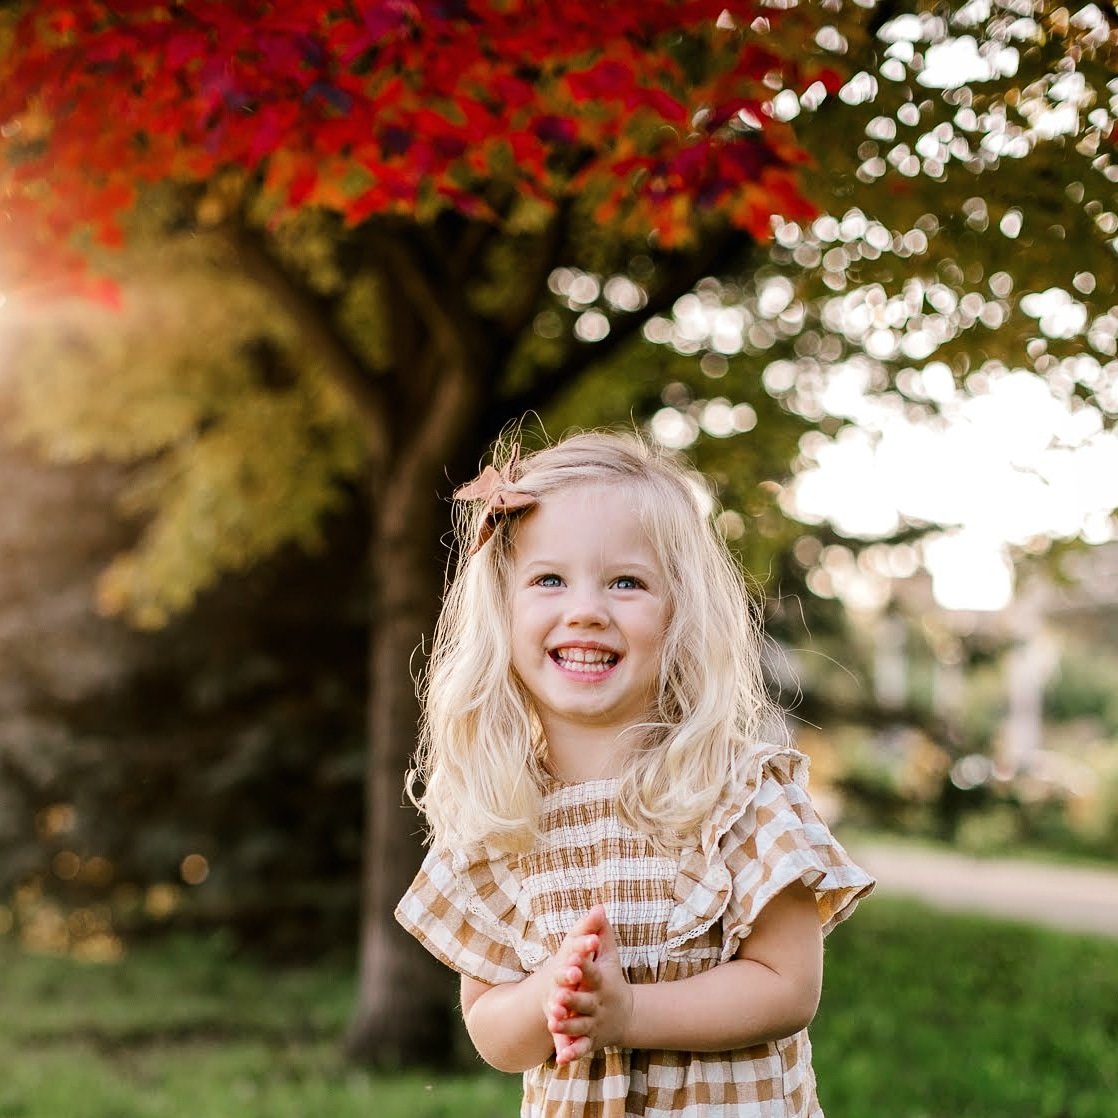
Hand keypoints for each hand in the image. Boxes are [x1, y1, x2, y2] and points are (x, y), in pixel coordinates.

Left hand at [545, 904, 631, 1064]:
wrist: (624, 1016)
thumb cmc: (610, 979)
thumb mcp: (609, 956)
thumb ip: (601, 932)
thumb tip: (599, 906)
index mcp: (601, 982)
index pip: (592, 972)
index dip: (582, 965)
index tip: (572, 958)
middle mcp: (598, 1004)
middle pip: (585, 1002)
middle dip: (572, 999)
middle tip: (558, 995)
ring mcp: (594, 1024)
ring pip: (580, 1026)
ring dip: (568, 1026)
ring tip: (552, 1022)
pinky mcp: (590, 1041)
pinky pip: (581, 1049)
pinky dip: (572, 1054)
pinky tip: (561, 1059)